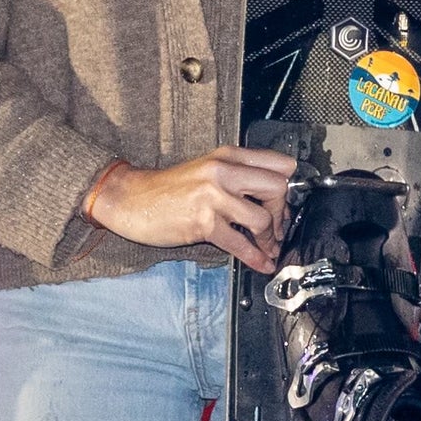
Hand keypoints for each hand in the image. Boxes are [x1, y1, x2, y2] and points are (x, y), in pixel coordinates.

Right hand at [85, 146, 297, 271]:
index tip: (289, 203)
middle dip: (283, 213)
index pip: (279, 163)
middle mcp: (223, 172)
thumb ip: (237, 176)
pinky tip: (260, 263)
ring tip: (266, 247)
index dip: (290, 186)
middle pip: (278, 188)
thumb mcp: (206, 170)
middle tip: (277, 228)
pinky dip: (255, 258)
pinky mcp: (203, 222)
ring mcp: (213, 197)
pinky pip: (240, 244)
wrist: (130, 198)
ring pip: (262, 219)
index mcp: (227, 157)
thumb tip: (270, 197)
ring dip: (269, 239)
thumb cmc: (167, 189)